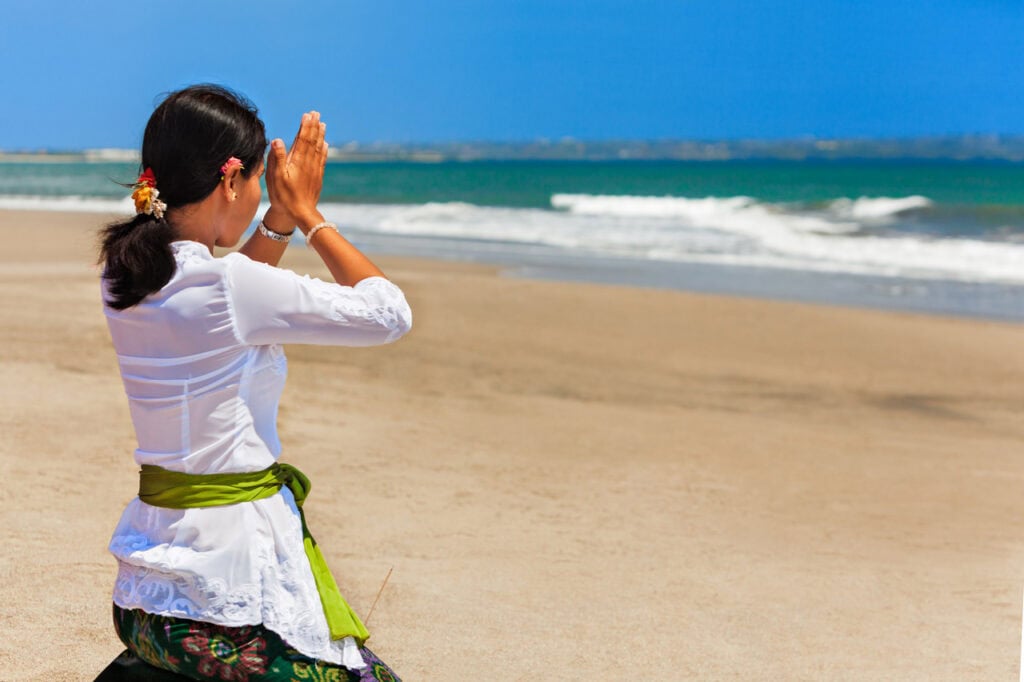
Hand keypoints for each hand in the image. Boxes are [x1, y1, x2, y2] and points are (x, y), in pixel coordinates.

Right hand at [266, 111, 328, 230]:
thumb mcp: (275, 178)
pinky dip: (323, 150)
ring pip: (318, 148)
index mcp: (297, 161)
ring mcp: (315, 170)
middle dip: (313, 126)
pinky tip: (325, 145)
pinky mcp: (318, 178)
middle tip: (316, 113)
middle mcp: (308, 163)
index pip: (302, 139)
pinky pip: (322, 160)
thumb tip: (277, 139)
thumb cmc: (285, 197)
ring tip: (322, 124)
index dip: (305, 126)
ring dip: (320, 135)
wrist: (301, 214)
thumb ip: (277, 158)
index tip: (307, 115)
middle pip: (312, 141)